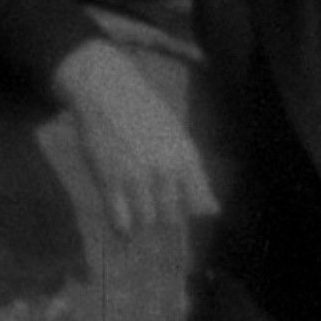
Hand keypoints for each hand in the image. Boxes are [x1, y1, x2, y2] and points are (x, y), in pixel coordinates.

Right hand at [53, 39, 219, 238]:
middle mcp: (164, 169)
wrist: (107, 92)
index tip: (187, 220)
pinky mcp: (109, 180)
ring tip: (138, 216)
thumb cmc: (146, 114)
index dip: (194, 217)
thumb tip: (212, 212)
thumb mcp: (178, 138)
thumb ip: (194, 176)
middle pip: (173, 217)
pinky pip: (120, 219)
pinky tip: (123, 227)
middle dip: (166, 224)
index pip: (199, 204)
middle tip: (157, 217)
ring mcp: (136, 176)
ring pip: (147, 220)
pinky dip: (123, 228)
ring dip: (144, 223)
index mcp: (186, 157)